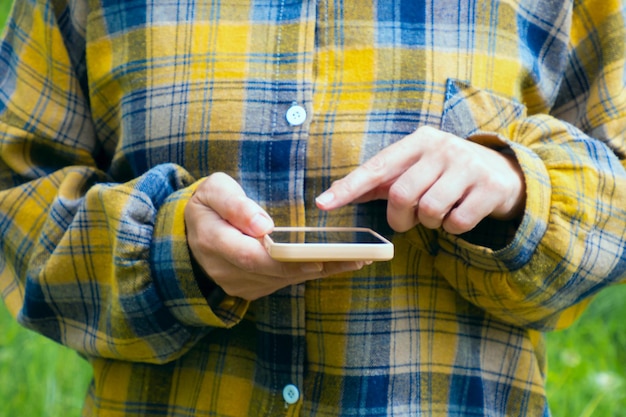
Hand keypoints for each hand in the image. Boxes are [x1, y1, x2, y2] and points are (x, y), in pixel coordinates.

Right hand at [185, 173, 366, 299]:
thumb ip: (234, 204)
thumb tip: (262, 225)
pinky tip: (336, 263)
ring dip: (319, 270)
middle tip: (352, 257)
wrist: (192, 232)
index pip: (251, 255)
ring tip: (356, 258)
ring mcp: (239, 283)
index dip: (284, 259)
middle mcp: (226, 270)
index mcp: (213, 241)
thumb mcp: (212, 190)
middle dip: (314, 265)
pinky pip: (283, 282)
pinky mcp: (252, 287)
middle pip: (274, 272)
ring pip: (283, 280)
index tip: (315, 256)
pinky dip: (309, 272)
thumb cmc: (207, 204)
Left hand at [315, 126, 525, 233]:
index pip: (376, 167)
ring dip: (429, 223)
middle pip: (402, 195)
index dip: (348, 187)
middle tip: (408, 219)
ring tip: (439, 213)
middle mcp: (442, 148)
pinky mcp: (489, 188)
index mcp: (418, 141)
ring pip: (429, 211)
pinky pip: (457, 223)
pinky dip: (453, 229)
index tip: (323, 203)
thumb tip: (335, 194)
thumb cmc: (447, 172)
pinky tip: (459, 216)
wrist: (505, 171)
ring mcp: (468, 166)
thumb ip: (381, 180)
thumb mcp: (417, 167)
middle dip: (400, 217)